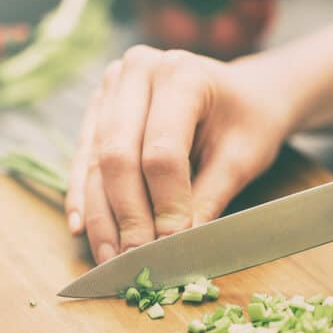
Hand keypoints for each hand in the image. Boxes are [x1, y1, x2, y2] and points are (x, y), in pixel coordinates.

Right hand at [65, 46, 295, 263]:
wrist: (243, 93)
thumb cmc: (250, 121)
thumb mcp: (242, 159)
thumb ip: (208, 199)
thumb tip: (177, 248)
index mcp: (181, 74)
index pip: (162, 152)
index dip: (165, 205)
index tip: (171, 247)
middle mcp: (137, 72)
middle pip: (118, 155)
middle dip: (126, 215)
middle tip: (134, 260)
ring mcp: (111, 87)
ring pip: (95, 160)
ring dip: (101, 215)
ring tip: (110, 259)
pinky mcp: (98, 108)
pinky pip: (83, 156)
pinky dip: (83, 196)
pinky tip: (82, 228)